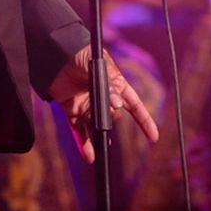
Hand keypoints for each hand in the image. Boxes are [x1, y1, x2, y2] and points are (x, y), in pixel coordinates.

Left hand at [49, 45, 159, 162]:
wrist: (56, 54)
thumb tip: (118, 105)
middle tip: (106, 108)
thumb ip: (109, 86)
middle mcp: (103, 97)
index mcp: (116, 85)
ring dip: (99, 138)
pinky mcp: (72, 110)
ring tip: (101, 145)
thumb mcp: (101, 66)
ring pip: (96, 126)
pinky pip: (78, 130)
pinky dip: (83, 144)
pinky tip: (89, 156)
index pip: (134, 105)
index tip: (153, 136)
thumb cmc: (82, 53)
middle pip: (113, 116)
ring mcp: (87, 105)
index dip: (144, 121)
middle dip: (111, 116)